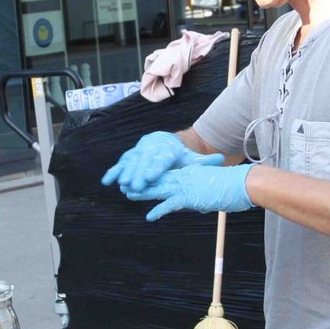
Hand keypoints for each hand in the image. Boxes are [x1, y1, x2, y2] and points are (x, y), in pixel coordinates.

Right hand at [101, 131, 223, 194]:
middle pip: (144, 162)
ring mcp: (139, 151)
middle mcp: (152, 149)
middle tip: (135, 187)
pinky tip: (107, 181)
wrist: (164, 141)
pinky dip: (114, 171)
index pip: (161, 160)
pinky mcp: (130, 155)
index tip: (150, 177)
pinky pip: (121, 163)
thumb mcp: (192, 159)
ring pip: (131, 162)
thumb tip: (222, 159)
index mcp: (167, 150)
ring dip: (126, 173)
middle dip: (139, 174)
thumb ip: (205, 162)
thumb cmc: (179, 155)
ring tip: (122, 185)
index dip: (155, 169)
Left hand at [125, 163, 253, 220]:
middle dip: (142, 183)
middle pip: (159, 180)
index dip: (154, 178)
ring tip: (129, 195)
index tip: (142, 179)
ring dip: (143, 193)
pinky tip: (149, 217)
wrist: (242, 183)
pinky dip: (158, 211)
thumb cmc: (232, 186)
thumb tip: (198, 207)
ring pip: (159, 188)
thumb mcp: (213, 190)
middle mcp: (186, 177)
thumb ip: (202, 198)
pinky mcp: (190, 197)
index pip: (169, 175)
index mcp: (191, 173)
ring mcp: (187, 186)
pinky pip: (170, 204)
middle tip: (128, 185)